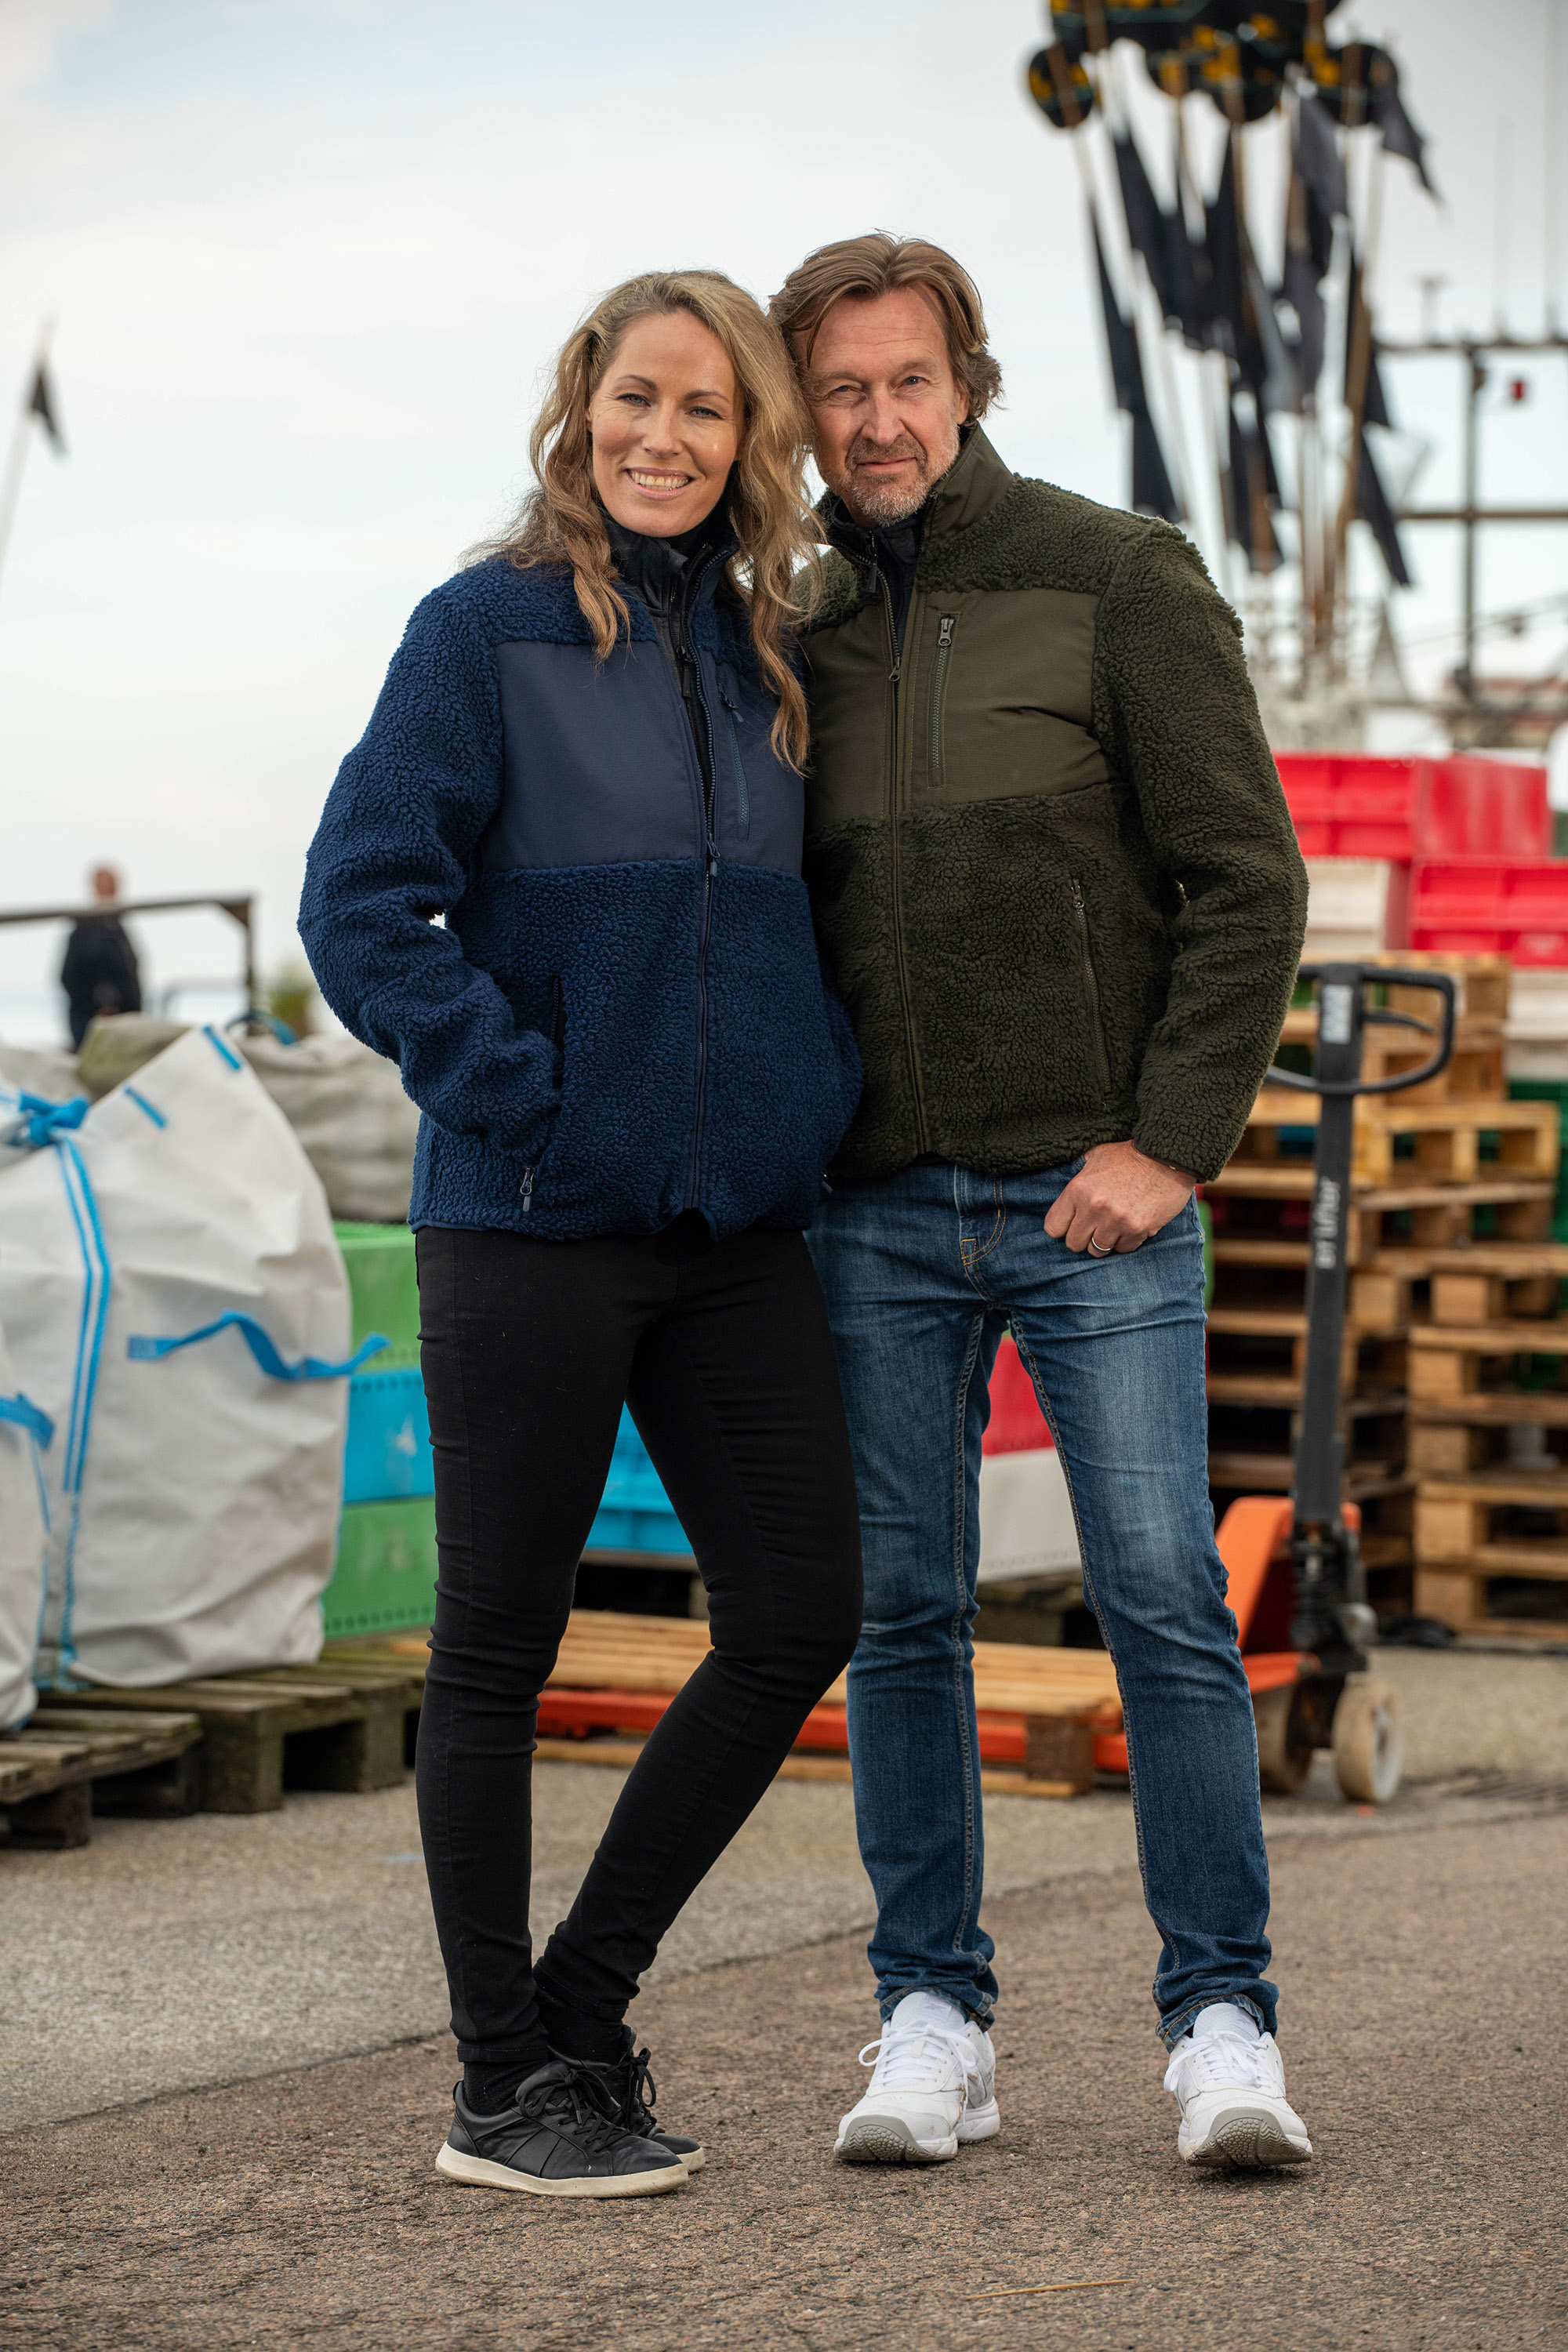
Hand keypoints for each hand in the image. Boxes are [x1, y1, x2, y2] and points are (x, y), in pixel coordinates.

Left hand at [1043, 1141, 1194, 1255]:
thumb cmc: (1130, 1155)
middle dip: (1083, 1237)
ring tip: (1114, 1226)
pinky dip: (1126, 1241)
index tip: (1072, 1224)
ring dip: (1104, 1241)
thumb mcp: (1095, 1156)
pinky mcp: (1137, 1229)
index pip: (1052, 1227)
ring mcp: (1116, 1220)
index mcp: (1077, 1190)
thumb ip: (1078, 1175)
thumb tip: (1067, 1187)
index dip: (1062, 1227)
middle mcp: (1093, 1207)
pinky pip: (1123, 1249)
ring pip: (1097, 1250)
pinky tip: (1131, 1226)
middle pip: (1074, 1243)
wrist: (1167, 1156)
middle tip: (1095, 1226)